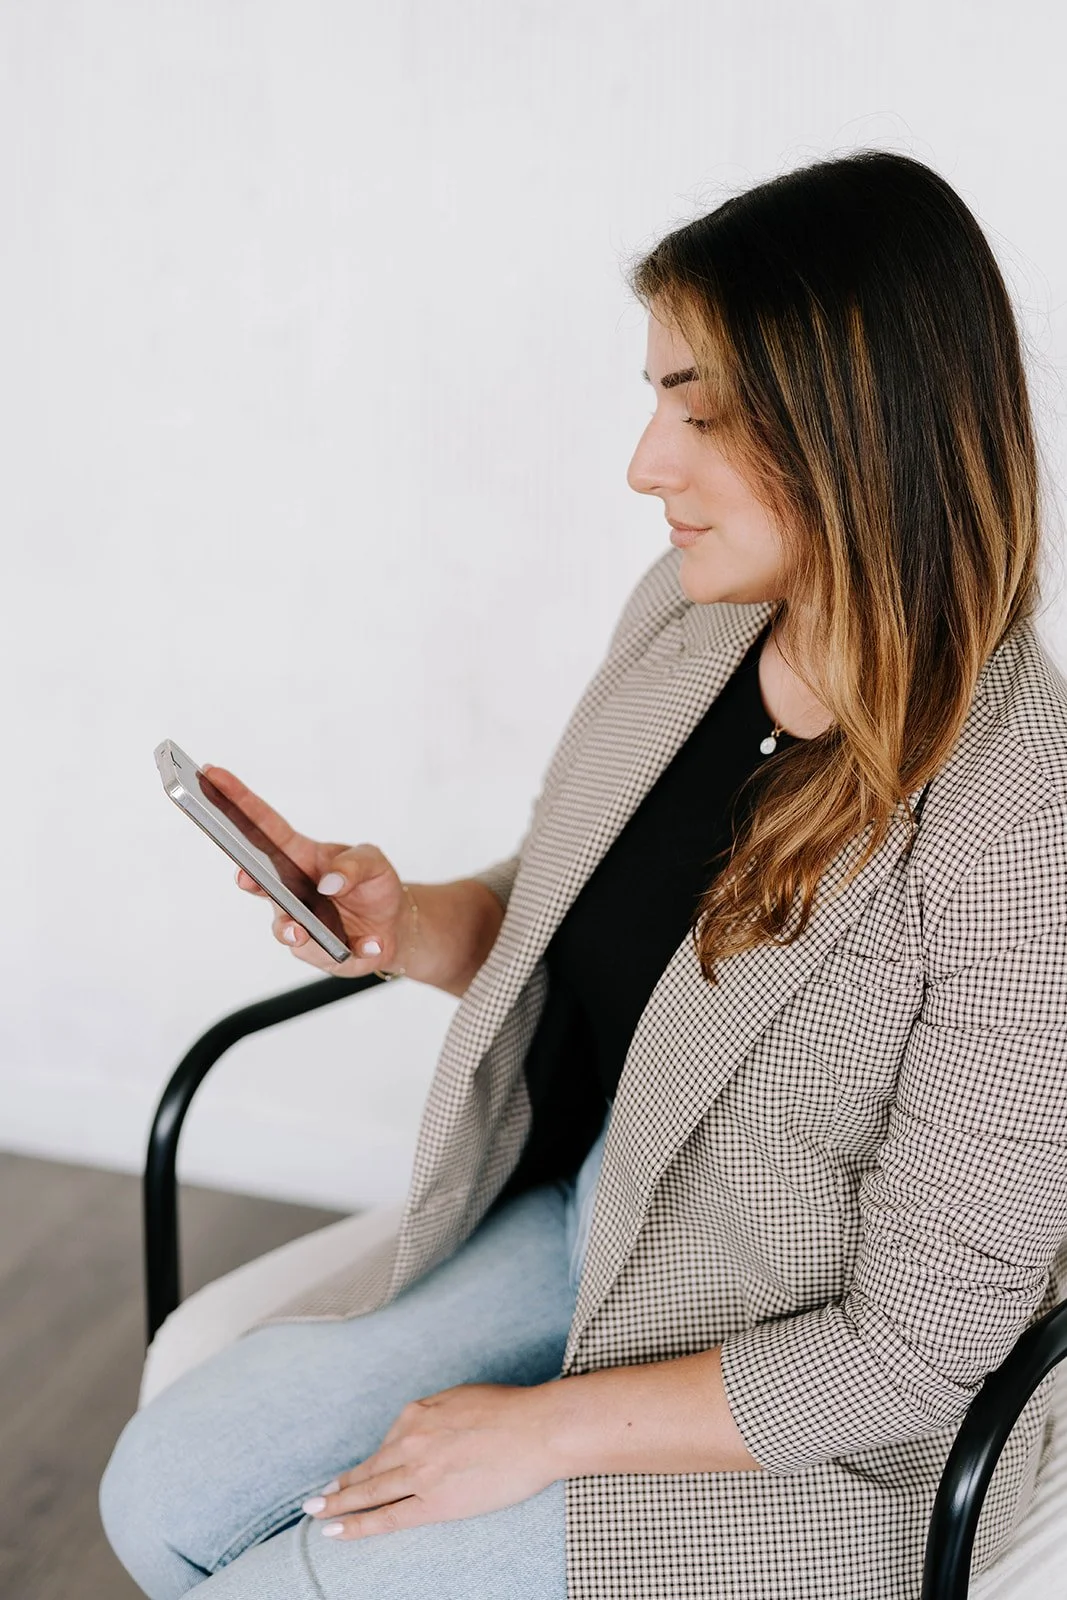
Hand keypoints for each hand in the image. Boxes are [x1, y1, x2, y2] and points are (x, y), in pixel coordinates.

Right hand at [202, 764, 414, 977]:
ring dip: (290, 929)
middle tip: (244, 875)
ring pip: (284, 928)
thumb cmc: (373, 885)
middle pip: (258, 881)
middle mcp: (288, 890)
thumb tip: (329, 883)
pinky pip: (327, 954)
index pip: (262, 826)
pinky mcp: (316, 952)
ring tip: (300, 931)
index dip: (236, 801)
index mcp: (297, 856)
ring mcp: (298, 923)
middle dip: (247, 878)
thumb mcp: (372, 861)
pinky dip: (355, 948)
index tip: (211, 775)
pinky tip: (371, 943)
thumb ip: (354, 864)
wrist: (394, 926)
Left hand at [299, 1382, 560, 1540]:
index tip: (355, 1472)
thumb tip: (427, 1428)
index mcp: (419, 1413)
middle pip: (369, 1468)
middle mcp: (411, 1440)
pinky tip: (336, 1531)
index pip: (389, 1442)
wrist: (537, 1429)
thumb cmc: (511, 1410)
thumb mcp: (463, 1397)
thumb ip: (437, 1414)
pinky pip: (387, 1517)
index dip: (371, 1461)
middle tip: (315, 1498)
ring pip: (369, 1492)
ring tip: (316, 1512)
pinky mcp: (434, 1502)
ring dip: (338, 1504)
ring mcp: (419, 1473)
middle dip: (340, 1485)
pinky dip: (357, 1524)